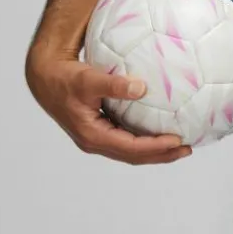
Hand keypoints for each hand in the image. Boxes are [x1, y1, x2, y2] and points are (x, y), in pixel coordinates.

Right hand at [26, 48, 191, 165]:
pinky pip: (126, 139)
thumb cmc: (66, 78)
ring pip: (130, 150)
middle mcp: (96, 141)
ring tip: (178, 146)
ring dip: (154, 150)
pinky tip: (158, 131)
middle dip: (161, 155)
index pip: (130, 148)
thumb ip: (115, 85)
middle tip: (187, 149)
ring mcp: (97, 137)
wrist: (46, 77)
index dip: (155, 147)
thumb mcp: (89, 80)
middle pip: (133, 156)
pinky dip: (144, 140)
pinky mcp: (100, 128)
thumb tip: (142, 88)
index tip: (177, 141)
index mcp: (93, 135)